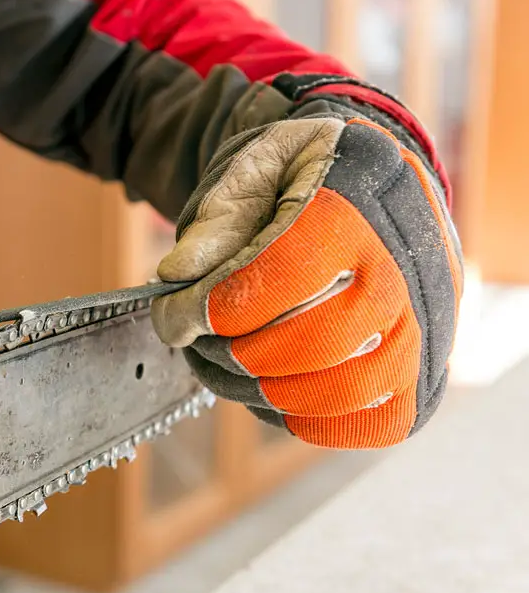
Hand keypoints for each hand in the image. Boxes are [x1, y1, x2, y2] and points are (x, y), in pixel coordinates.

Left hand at [151, 115, 462, 447]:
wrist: (372, 187)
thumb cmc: (304, 181)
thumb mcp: (253, 170)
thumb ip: (214, 221)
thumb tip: (177, 278)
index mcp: (356, 209)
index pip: (280, 276)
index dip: (212, 307)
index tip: (172, 315)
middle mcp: (403, 273)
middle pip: (312, 344)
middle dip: (234, 353)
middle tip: (198, 343)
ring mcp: (419, 330)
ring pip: (339, 392)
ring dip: (261, 392)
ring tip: (226, 366)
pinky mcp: (420, 375)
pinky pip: (370, 422)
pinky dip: (308, 418)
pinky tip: (270, 388)